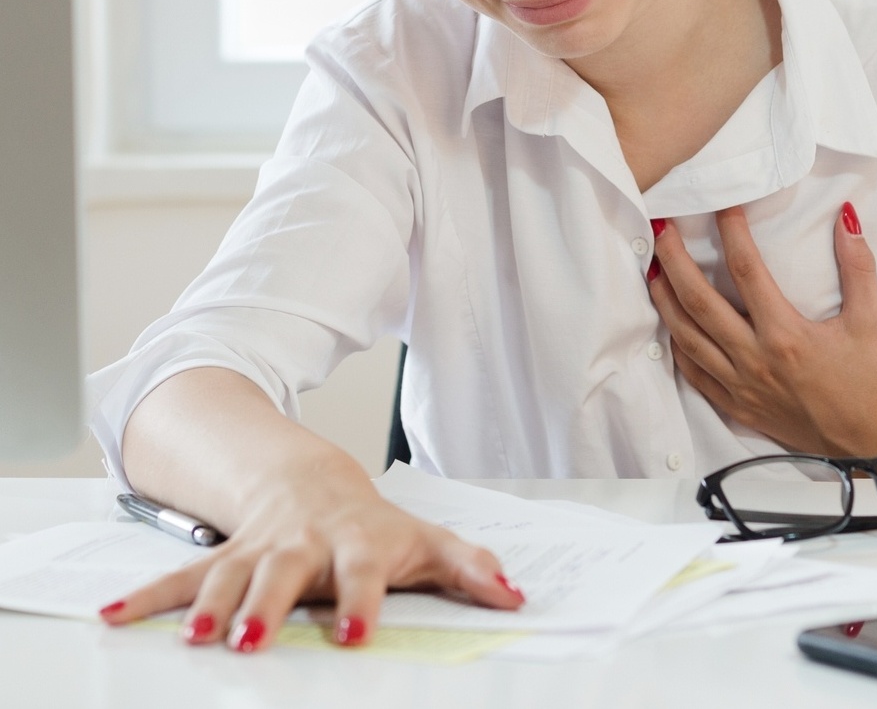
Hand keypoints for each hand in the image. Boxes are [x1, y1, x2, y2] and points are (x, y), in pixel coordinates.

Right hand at [99, 469, 522, 650]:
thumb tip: (516, 595)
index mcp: (354, 542)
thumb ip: (468, 567)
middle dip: (269, 605)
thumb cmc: (369, 523)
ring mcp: (257, 549)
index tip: (355, 632)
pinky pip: (181, 576)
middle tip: (256, 640)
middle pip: (284, 573)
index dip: (360, 599)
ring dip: (208, 605)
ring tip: (191, 638)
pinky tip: (113, 614)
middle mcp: (302, 545)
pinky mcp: (222, 557)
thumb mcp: (422, 541)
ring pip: (228, 575)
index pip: (362, 570)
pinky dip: (148, 596)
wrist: (309, 481)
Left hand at [647, 203, 876, 455]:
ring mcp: (740, 386)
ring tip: (652, 268)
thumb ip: (858, 267)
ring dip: (665, 300)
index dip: (731, 233)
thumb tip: (847, 216)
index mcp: (785, 336)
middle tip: (662, 229)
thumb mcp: (871, 323)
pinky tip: (671, 322)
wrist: (872, 446)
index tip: (722, 205)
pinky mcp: (736, 407)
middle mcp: (755, 360)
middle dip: (675, 261)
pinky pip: (694, 373)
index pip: (747, 271)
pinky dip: (678, 345)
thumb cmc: (872, 384)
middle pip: (700, 301)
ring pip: (687, 337)